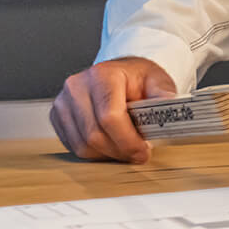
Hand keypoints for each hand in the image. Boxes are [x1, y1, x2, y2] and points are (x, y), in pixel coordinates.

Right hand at [49, 57, 175, 163]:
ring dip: (107, 154)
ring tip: (126, 148)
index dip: (127, 140)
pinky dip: (95, 152)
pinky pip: (73, 146)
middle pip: (94, 135)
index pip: (110, 117)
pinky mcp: (56, 116)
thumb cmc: (138, 79)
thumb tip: (171, 105)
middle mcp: (77, 86)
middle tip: (138, 154)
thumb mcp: (158, 80)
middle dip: (119, 150)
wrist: (119, 74)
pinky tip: (111, 144)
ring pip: (82, 145)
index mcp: (102, 74)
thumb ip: (164, 94)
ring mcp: (62, 102)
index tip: (143, 151)